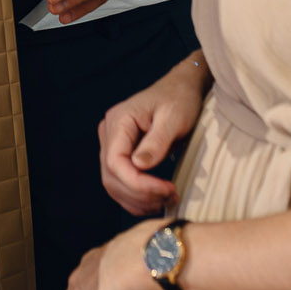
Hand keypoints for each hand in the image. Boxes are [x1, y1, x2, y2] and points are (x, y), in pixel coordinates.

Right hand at [100, 58, 205, 214]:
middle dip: (140, 194)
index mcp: (119, 121)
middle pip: (111, 177)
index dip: (138, 183)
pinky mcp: (121, 155)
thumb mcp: (173, 118)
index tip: (167, 189)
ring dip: (139, 200)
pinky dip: (137, 198)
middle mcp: (109, 133)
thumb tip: (139, 166)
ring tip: (167, 199)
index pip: (115, 162)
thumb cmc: (179, 99)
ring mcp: (112, 144)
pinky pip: (121, 184)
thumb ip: (156, 142)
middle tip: (171, 197)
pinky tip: (156, 199)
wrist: (181, 90)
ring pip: (113, 185)